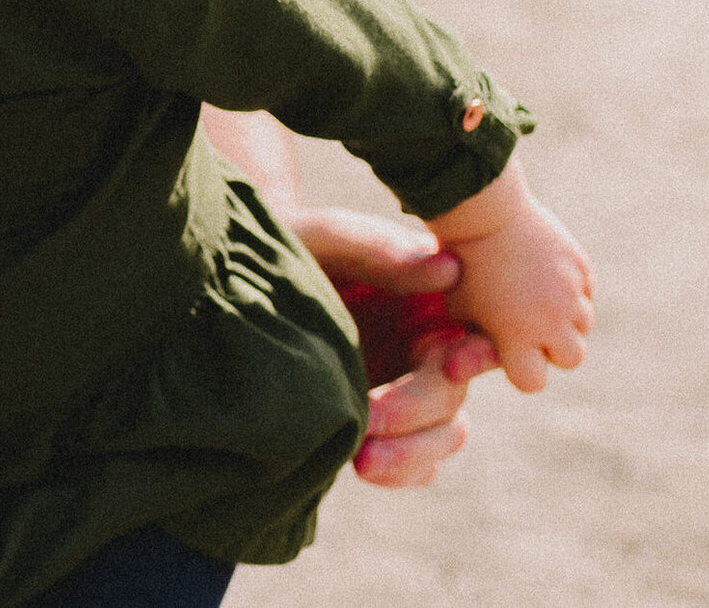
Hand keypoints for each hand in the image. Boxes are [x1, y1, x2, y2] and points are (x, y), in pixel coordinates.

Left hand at [288, 205, 498, 486]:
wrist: (231, 282)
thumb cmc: (285, 245)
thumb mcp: (322, 238)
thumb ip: (377, 249)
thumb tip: (447, 269)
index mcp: (427, 297)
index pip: (474, 331)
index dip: (477, 354)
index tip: (448, 366)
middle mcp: (424, 345)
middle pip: (452, 392)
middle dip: (417, 412)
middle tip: (370, 419)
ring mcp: (404, 389)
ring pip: (443, 434)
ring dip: (412, 453)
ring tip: (362, 461)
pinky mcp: (380, 425)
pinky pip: (413, 462)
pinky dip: (399, 471)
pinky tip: (359, 465)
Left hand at [425, 163, 593, 392]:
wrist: (480, 210)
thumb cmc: (458, 265)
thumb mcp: (457, 310)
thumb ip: (477, 342)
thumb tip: (476, 368)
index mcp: (517, 337)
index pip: (534, 382)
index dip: (522, 370)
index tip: (511, 352)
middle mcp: (551, 319)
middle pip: (573, 357)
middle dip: (555, 348)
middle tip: (532, 327)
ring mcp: (569, 291)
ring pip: (584, 324)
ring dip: (567, 319)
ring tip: (538, 300)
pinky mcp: (580, 265)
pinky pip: (586, 291)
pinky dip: (573, 290)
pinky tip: (546, 275)